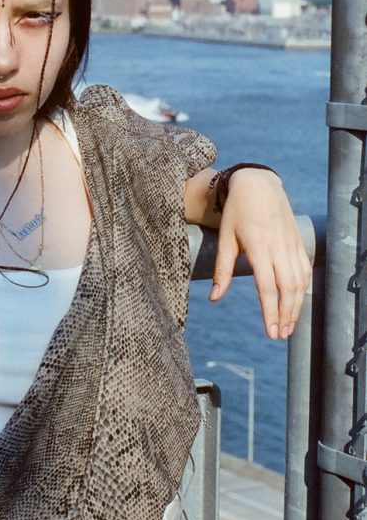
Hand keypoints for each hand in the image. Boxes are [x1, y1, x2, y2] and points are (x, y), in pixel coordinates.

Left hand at [209, 170, 311, 338]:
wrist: (258, 184)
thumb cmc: (236, 212)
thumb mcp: (225, 239)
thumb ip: (221, 270)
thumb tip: (214, 299)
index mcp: (258, 248)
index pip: (267, 287)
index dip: (270, 312)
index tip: (270, 332)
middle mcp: (278, 248)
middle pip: (288, 289)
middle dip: (286, 315)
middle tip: (280, 335)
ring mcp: (291, 244)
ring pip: (300, 281)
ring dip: (296, 306)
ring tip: (289, 326)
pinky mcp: (298, 241)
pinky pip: (305, 269)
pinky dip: (303, 288)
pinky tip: (297, 302)